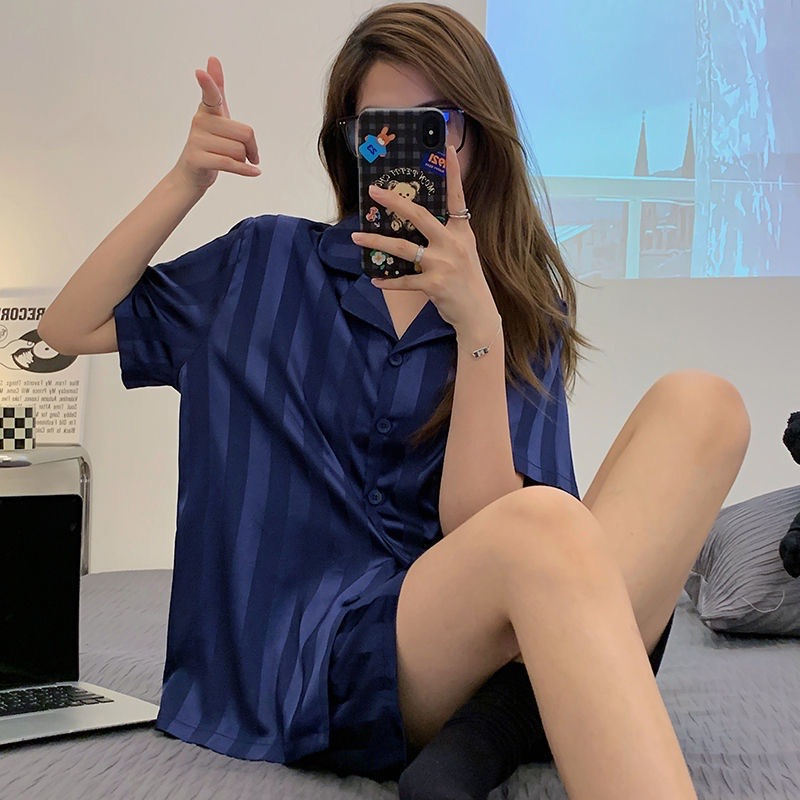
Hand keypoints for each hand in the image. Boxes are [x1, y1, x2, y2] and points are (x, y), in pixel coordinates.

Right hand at [172, 57, 260, 190]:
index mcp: (207, 110)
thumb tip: (213, 58)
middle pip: (245, 133)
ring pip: (240, 151)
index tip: (200, 72)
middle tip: (246, 154)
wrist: (191, 174)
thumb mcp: (216, 116)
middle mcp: (200, 122)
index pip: (211, 94)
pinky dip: (246, 170)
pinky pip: (231, 163)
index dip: (208, 84)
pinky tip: (255, 172)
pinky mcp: (198, 159)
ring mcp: (197, 140)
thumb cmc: (209, 143)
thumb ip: (217, 90)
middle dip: (251, 148)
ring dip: (243, 161)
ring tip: (231, 161)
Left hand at [351, 147, 498, 337]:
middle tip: (374, 192)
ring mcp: (443, 264)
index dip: (453, 173)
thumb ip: (444, 237)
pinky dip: (388, 281)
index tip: (447, 149)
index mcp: (462, 232)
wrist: (478, 314)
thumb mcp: (463, 252)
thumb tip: (416, 223)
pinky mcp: (434, 284)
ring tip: (357, 237)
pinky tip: (375, 279)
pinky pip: (404, 280)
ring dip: (377, 242)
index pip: (457, 197)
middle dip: (394, 202)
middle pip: (419, 217)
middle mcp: (453, 244)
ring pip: (403, 248)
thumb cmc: (467, 282)